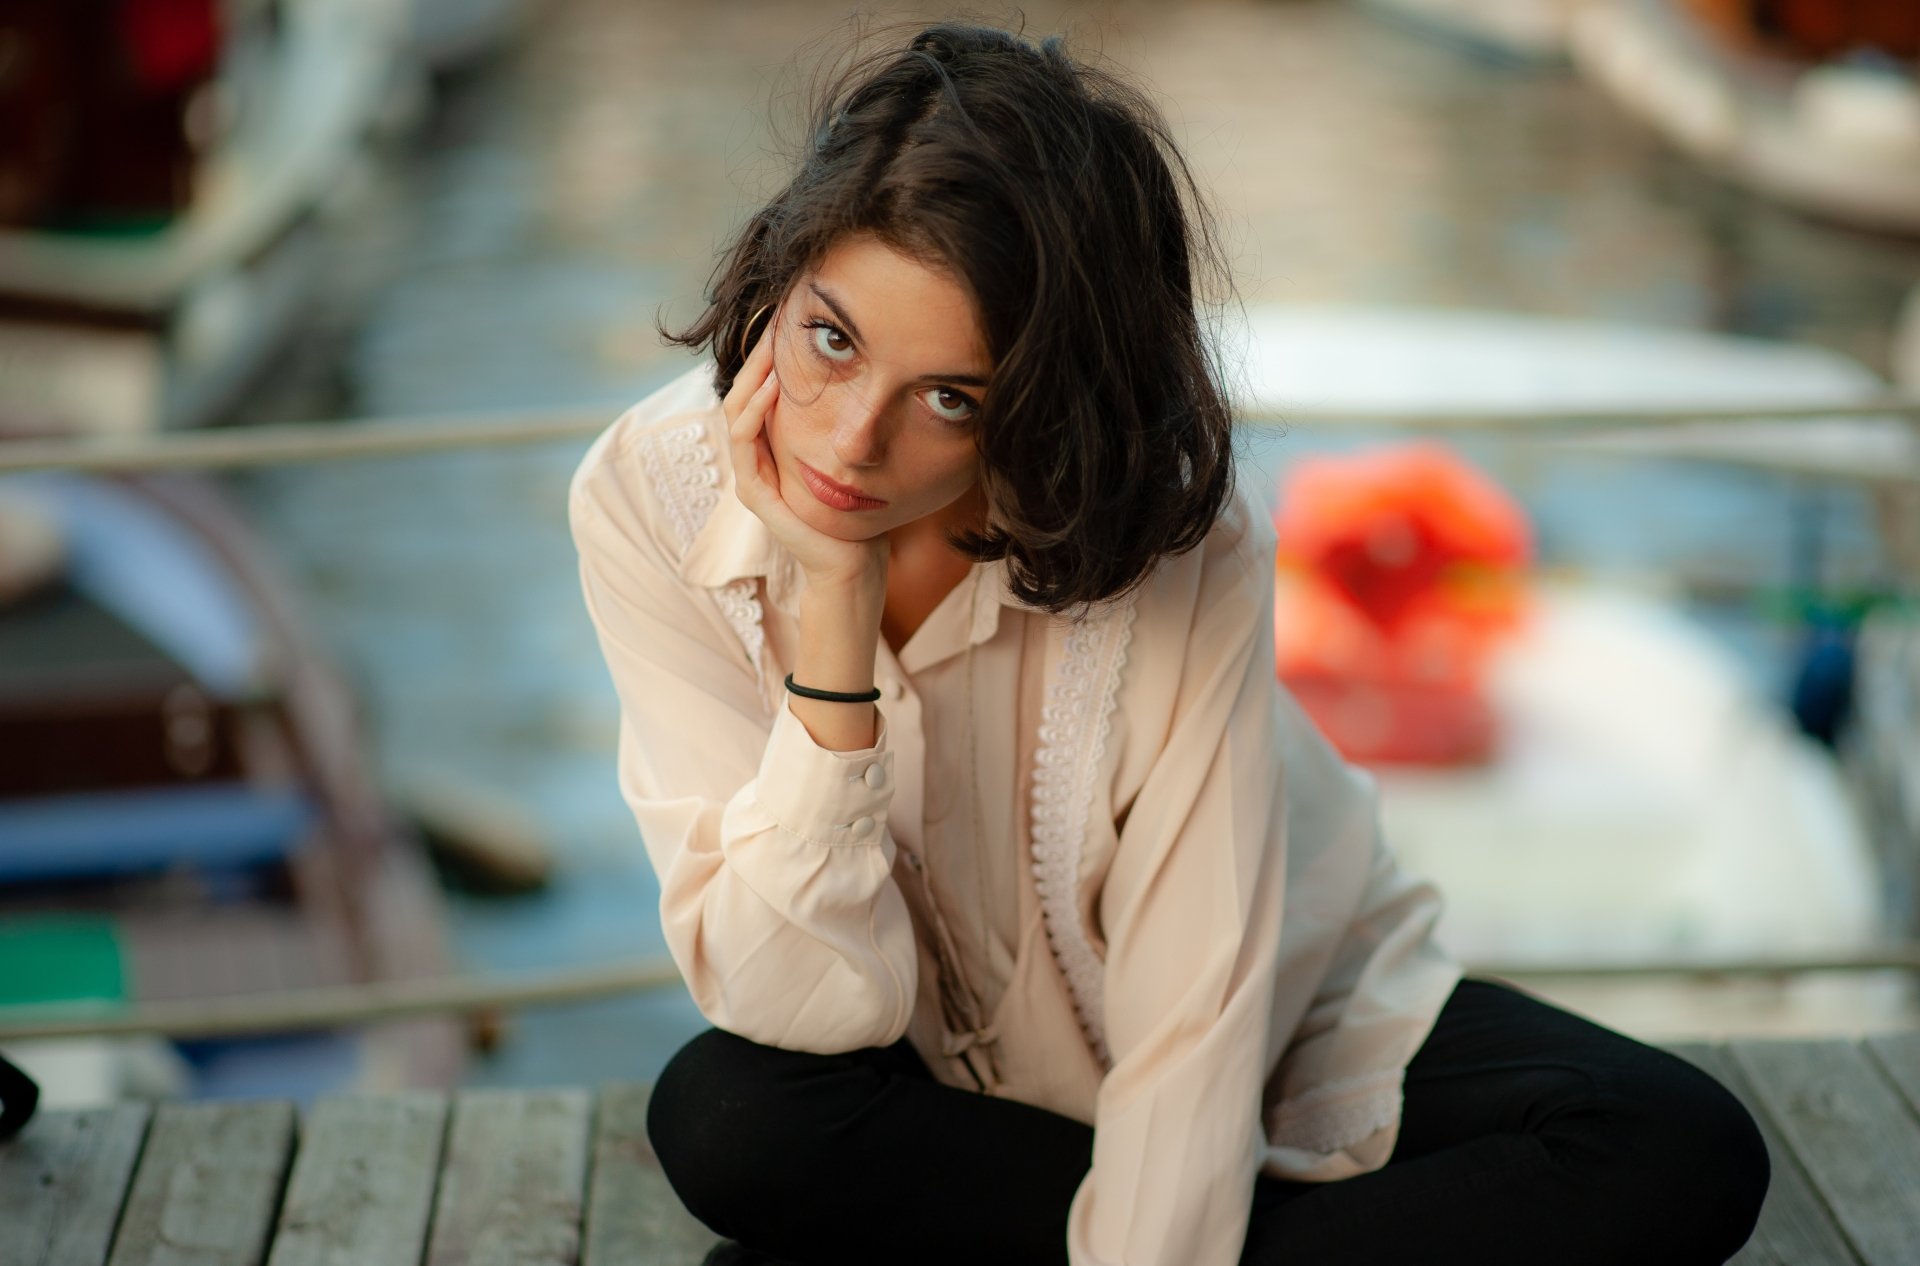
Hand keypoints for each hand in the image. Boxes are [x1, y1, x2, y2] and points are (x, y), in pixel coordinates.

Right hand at [726, 310, 887, 592]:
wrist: (855, 563)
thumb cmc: (858, 512)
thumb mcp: (850, 455)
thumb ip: (842, 424)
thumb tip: (866, 375)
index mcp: (773, 447)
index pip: (758, 390)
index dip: (767, 356)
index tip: (788, 320)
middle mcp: (756, 458)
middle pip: (741, 392)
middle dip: (757, 355)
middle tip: (776, 318)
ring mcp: (751, 476)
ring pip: (736, 411)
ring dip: (752, 375)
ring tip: (772, 345)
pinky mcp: (755, 494)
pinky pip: (744, 443)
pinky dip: (755, 412)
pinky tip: (772, 388)